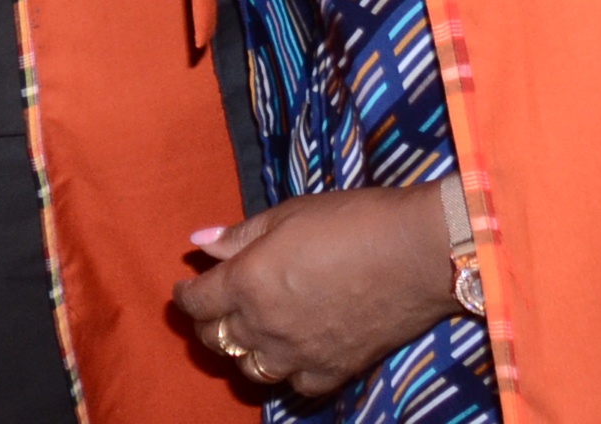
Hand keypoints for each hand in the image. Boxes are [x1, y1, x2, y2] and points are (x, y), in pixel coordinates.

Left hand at [173, 186, 463, 399]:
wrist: (416, 253)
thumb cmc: (351, 222)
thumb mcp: (287, 215)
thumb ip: (240, 235)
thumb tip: (200, 242)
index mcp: (247, 282)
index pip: (196, 303)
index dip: (184, 296)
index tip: (185, 288)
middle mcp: (265, 325)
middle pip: (216, 339)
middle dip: (206, 323)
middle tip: (213, 308)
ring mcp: (299, 354)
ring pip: (249, 369)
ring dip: (241, 352)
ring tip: (248, 333)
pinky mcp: (333, 371)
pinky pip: (295, 386)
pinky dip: (286, 373)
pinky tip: (290, 354)